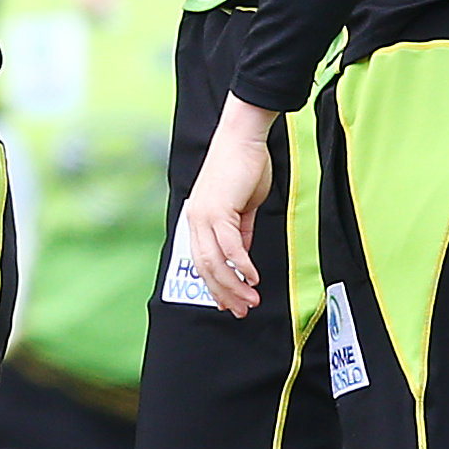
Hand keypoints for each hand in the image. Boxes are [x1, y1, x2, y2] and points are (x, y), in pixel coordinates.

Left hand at [183, 97, 280, 315]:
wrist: (243, 138)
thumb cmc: (243, 166)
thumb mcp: (241, 206)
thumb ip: (240, 230)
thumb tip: (242, 256)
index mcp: (198, 218)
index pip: (202, 261)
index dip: (215, 286)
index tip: (229, 304)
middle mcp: (196, 219)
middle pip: (205, 267)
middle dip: (224, 292)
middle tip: (241, 310)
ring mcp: (205, 215)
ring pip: (215, 261)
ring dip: (234, 284)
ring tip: (250, 299)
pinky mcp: (219, 210)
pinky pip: (231, 246)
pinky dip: (242, 265)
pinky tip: (252, 277)